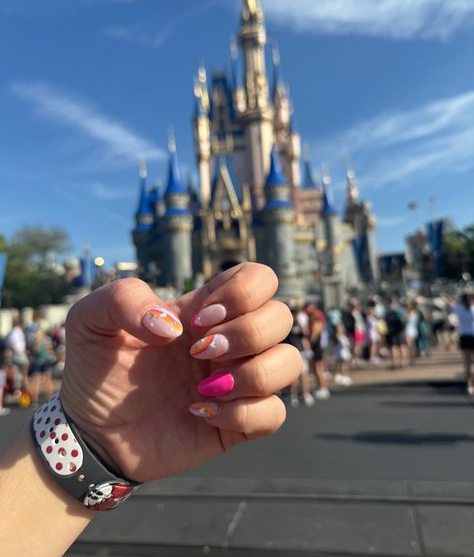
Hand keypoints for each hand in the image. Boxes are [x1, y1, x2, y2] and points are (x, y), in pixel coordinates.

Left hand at [60, 263, 300, 481]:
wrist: (91, 432)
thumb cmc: (95, 371)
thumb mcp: (90, 320)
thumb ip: (123, 298)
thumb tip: (174, 327)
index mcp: (205, 310)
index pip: (259, 278)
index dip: (242, 292)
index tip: (199, 318)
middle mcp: (230, 341)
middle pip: (282, 316)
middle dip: (247, 333)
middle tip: (197, 352)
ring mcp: (237, 380)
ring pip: (290, 362)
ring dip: (253, 374)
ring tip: (205, 387)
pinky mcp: (238, 422)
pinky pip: (275, 413)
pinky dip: (244, 413)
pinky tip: (201, 413)